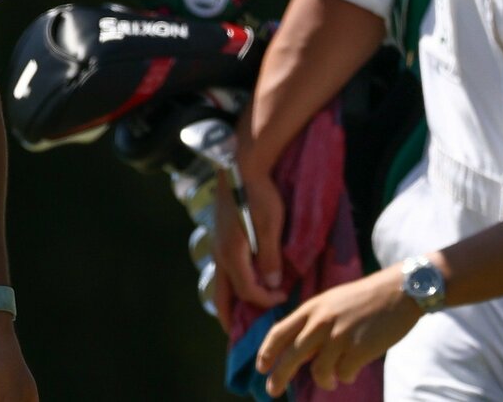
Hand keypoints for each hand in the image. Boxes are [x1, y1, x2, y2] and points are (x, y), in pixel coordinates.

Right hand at [212, 164, 285, 328]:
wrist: (241, 167)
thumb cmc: (259, 195)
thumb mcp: (270, 226)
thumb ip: (270, 257)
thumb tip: (272, 285)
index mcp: (232, 253)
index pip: (248, 290)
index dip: (266, 300)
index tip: (284, 298)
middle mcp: (220, 253)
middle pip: (222, 295)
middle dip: (229, 316)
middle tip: (238, 335)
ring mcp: (218, 245)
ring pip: (221, 282)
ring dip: (230, 301)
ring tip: (240, 314)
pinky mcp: (221, 238)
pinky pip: (224, 270)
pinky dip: (231, 284)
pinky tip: (241, 283)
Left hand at [256, 265, 420, 394]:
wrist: (397, 291)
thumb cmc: (363, 299)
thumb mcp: (330, 303)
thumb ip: (313, 323)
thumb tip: (299, 352)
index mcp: (311, 308)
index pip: (279, 332)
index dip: (266, 351)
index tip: (261, 367)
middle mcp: (321, 321)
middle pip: (292, 355)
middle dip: (279, 375)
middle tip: (272, 390)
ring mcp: (340, 335)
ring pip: (319, 370)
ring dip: (323, 381)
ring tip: (331, 382)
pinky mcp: (360, 349)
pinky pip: (344, 373)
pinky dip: (345, 377)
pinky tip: (351, 372)